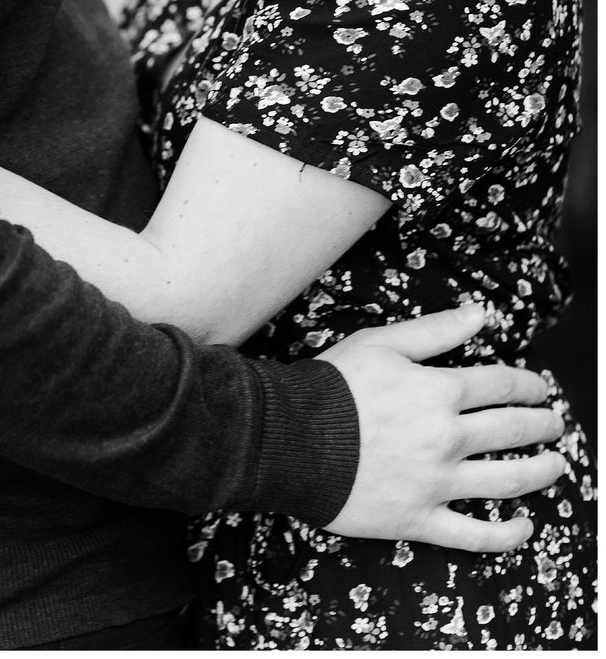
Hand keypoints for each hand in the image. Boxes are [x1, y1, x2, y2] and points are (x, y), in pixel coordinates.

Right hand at [321, 302, 565, 550]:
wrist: (291, 439)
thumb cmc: (332, 386)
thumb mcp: (381, 343)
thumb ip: (435, 330)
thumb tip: (482, 313)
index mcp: (441, 391)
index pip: (502, 385)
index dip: (529, 385)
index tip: (541, 387)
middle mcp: (448, 438)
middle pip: (513, 430)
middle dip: (542, 425)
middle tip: (555, 423)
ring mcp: (438, 483)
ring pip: (507, 480)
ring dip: (540, 472)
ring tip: (557, 465)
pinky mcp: (420, 519)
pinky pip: (474, 534)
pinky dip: (506, 534)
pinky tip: (525, 527)